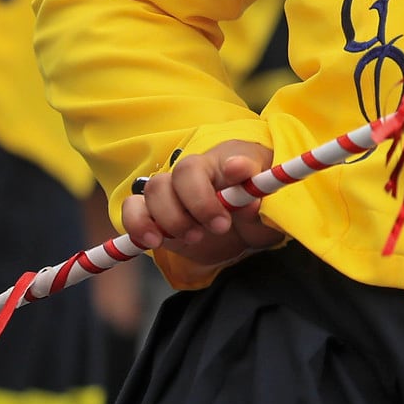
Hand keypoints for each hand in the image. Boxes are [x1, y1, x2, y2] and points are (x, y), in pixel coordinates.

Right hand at [120, 139, 284, 270]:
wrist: (245, 228)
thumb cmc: (259, 203)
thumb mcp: (271, 199)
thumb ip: (260, 194)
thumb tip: (247, 192)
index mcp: (222, 162)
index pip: (207, 164)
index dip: (209, 189)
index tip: (233, 207)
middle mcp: (193, 173)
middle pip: (177, 175)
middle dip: (195, 206)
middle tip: (220, 227)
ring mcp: (172, 193)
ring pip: (153, 191)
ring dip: (169, 218)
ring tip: (194, 237)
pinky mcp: (155, 215)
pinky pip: (133, 211)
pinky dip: (137, 226)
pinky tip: (154, 241)